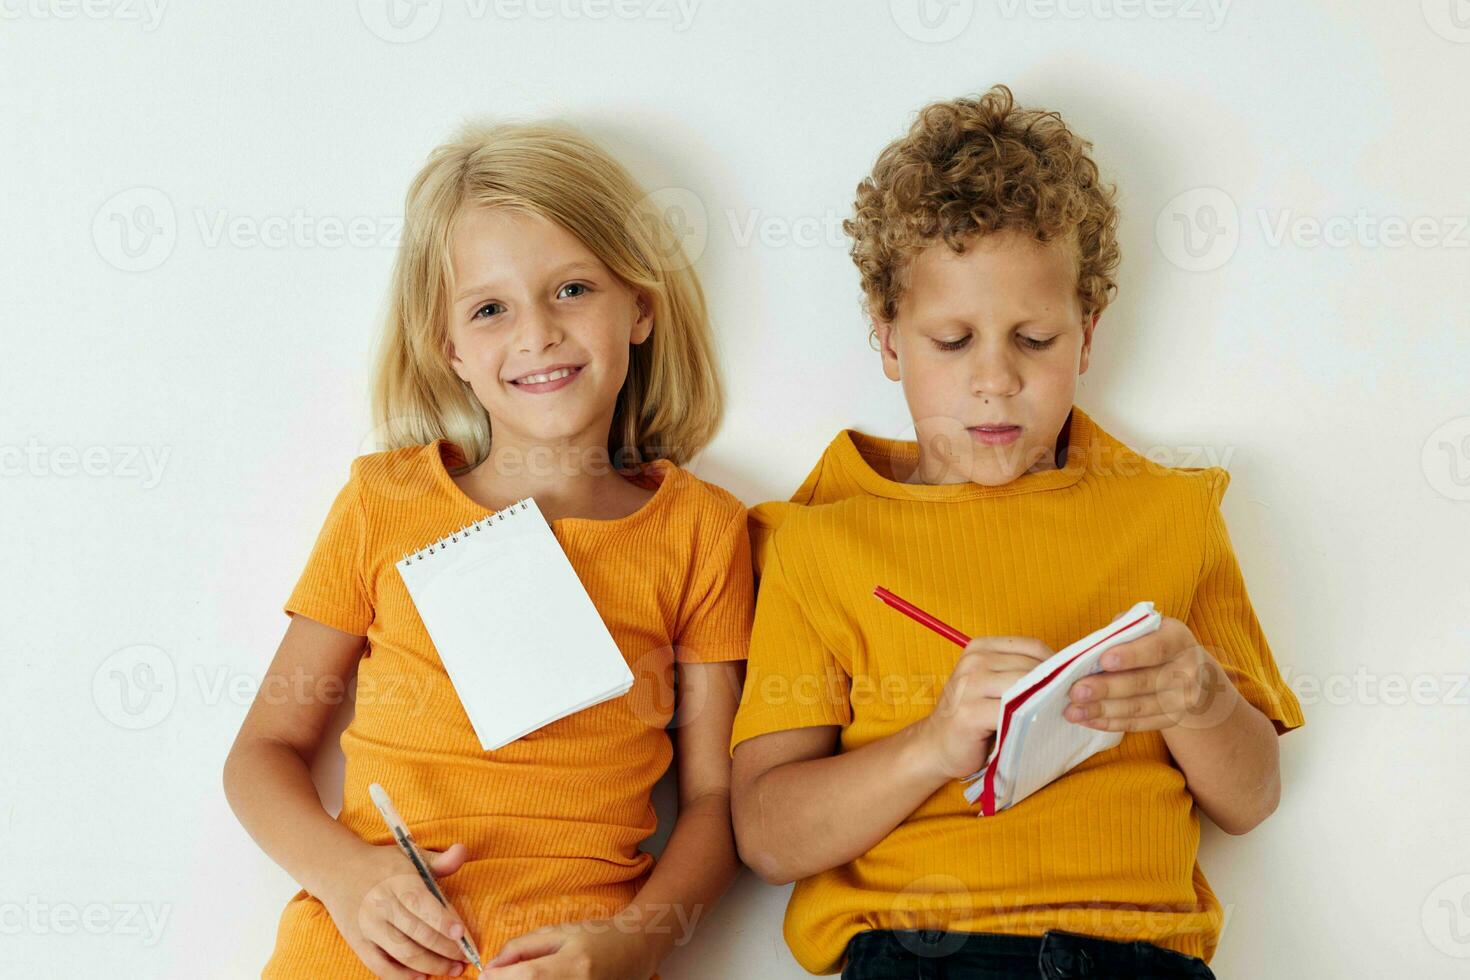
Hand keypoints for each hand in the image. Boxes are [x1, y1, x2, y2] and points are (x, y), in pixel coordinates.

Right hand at [319, 840, 473, 979]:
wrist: (336, 869)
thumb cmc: (383, 864)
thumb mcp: (410, 854)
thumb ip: (439, 859)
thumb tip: (462, 851)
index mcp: (398, 880)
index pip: (423, 903)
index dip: (444, 921)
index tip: (462, 934)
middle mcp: (382, 904)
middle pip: (417, 933)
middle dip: (445, 949)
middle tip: (465, 958)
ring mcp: (368, 926)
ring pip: (402, 953)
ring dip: (431, 965)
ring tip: (453, 969)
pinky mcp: (358, 942)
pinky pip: (380, 966)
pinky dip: (401, 976)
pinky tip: (422, 977)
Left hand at [482, 915, 656, 979]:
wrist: (635, 950)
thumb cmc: (596, 937)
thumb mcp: (558, 932)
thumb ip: (522, 947)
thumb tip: (491, 967)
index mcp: (573, 964)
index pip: (529, 976)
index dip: (501, 978)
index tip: (484, 975)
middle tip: (499, 978)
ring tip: (519, 977)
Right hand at [916, 635, 1053, 779]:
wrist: (936, 746)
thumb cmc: (972, 716)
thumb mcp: (993, 684)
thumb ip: (1019, 672)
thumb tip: (1066, 672)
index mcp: (979, 647)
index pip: (1031, 646)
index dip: (1056, 664)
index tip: (1066, 684)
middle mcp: (973, 662)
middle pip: (1031, 667)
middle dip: (1053, 685)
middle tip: (1066, 705)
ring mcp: (969, 686)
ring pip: (1024, 687)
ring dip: (1043, 703)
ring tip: (1052, 716)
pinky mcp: (970, 713)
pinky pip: (1011, 712)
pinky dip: (1028, 720)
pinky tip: (1033, 728)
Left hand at [1065, 616, 1239, 731]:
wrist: (1192, 671)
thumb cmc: (1154, 642)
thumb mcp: (1146, 627)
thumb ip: (1124, 630)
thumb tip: (1094, 646)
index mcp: (1178, 639)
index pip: (1156, 648)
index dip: (1131, 655)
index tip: (1103, 660)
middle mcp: (1188, 670)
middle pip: (1145, 682)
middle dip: (1107, 688)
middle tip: (1076, 692)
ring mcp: (1184, 699)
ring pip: (1139, 707)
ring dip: (1103, 711)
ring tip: (1073, 711)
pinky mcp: (1173, 718)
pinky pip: (1140, 723)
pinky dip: (1111, 723)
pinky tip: (1088, 720)